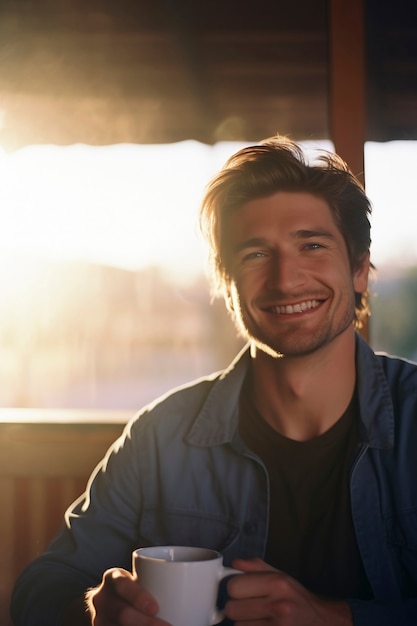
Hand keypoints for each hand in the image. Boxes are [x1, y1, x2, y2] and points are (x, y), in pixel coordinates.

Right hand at [86, 567, 169, 625]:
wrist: (114, 604)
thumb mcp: (145, 578)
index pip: (123, 584)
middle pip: (122, 615)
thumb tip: (215, 585)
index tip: (156, 608)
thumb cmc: (139, 589)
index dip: (137, 596)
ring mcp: (100, 620)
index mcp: (114, 578)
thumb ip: (169, 581)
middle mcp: (102, 599)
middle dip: (145, 624)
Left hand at [225, 558, 352, 625]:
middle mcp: (278, 605)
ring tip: (258, 617)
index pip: (234, 586)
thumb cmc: (296, 596)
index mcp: (277, 583)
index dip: (234, 588)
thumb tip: (234, 564)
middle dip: (236, 606)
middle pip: (232, 609)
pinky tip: (261, 625)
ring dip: (244, 622)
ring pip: (238, 625)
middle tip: (248, 605)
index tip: (240, 590)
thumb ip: (255, 567)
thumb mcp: (280, 574)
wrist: (320, 620)